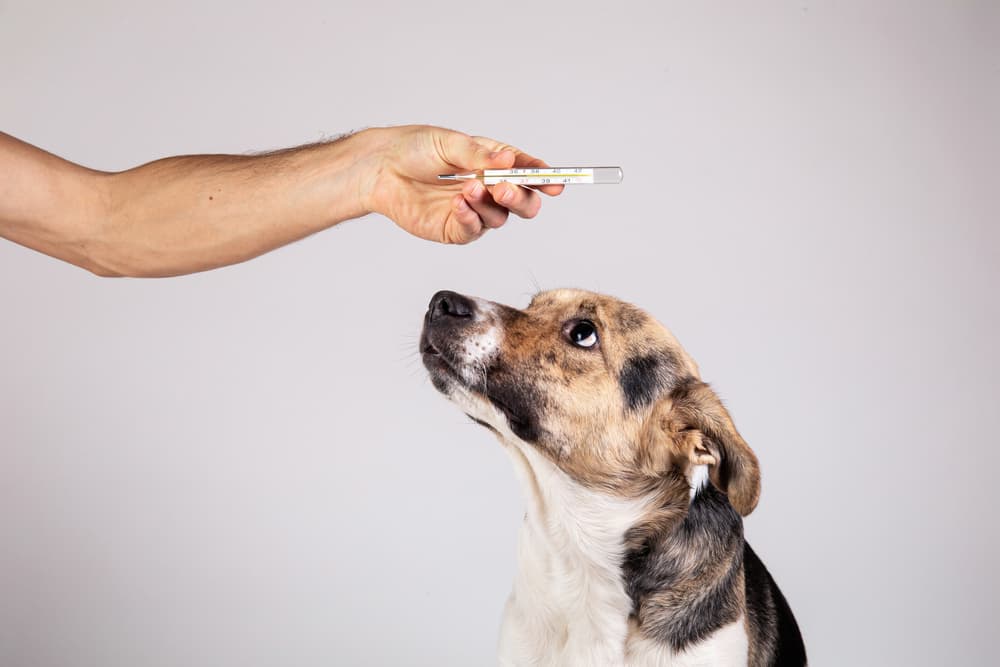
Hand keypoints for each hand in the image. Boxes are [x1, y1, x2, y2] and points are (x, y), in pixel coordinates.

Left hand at [361, 125, 563, 243]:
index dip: (543, 177)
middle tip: (504, 188)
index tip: (555, 180)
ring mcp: (473, 211)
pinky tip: (458, 205)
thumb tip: (509, 161)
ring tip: (467, 189)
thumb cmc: (413, 149)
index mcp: (492, 162)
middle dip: (522, 196)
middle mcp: (487, 188)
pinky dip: (470, 218)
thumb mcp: (450, 143)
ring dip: (489, 204)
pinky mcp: (455, 228)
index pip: (526, 172)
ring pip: (500, 218)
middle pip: (524, 202)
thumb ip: (481, 155)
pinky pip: (473, 230)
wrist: (380, 169)